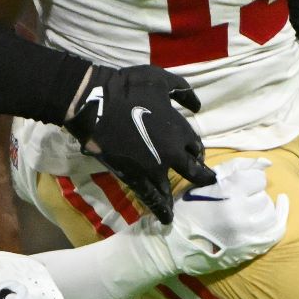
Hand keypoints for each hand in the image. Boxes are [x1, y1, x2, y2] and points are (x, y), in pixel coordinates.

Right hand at [65, 65, 215, 222]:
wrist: (94, 103)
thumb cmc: (128, 88)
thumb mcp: (161, 80)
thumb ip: (183, 92)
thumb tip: (197, 106)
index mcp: (180, 130)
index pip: (196, 146)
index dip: (196, 150)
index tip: (195, 153)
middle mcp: (171, 153)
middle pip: (192, 170)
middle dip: (199, 175)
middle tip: (203, 179)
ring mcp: (152, 168)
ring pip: (171, 187)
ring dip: (177, 195)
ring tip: (181, 204)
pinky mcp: (133, 176)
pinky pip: (149, 196)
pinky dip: (159, 208)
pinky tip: (166, 218)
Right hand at [135, 157, 288, 277]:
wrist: (173, 243)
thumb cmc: (186, 208)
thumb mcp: (206, 181)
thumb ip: (237, 167)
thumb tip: (267, 163)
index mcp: (228, 192)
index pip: (257, 179)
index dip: (248, 181)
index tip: (237, 186)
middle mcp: (241, 212)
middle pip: (263, 197)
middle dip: (253, 196)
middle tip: (237, 201)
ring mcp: (248, 233)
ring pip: (270, 213)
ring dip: (261, 209)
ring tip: (247, 210)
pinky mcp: (251, 249)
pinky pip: (276, 231)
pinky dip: (280, 218)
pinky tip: (280, 207)